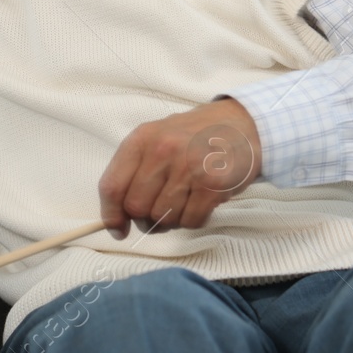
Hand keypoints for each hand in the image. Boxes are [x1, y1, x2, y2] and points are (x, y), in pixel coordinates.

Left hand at [98, 98, 262, 239]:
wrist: (241, 124)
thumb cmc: (194, 137)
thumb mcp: (156, 140)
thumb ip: (132, 173)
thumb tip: (116, 221)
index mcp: (141, 139)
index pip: (112, 186)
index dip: (111, 215)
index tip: (117, 228)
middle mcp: (162, 151)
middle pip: (137, 208)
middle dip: (146, 219)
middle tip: (161, 211)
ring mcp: (188, 167)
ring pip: (163, 218)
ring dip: (172, 220)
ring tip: (184, 202)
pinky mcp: (213, 184)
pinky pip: (191, 221)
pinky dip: (194, 220)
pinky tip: (201, 202)